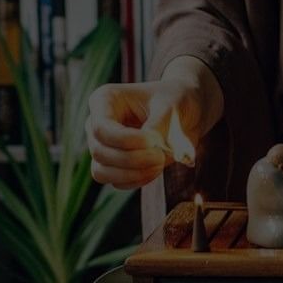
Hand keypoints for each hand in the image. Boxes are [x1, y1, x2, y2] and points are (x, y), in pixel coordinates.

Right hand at [87, 64, 213, 190]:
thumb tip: (149, 146)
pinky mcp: (114, 165)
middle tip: (160, 154)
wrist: (186, 112)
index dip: (125, 140)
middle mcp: (97, 124)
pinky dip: (137, 180)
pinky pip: (116, 182)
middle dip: (132, 159)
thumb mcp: (170, 106)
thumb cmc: (175, 100)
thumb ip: (159, 124)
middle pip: (99, 152)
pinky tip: (156, 169)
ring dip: (132, 174)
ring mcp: (103, 146)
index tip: (153, 141)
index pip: (101, 128)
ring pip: (101, 172)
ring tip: (159, 162)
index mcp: (104, 100)